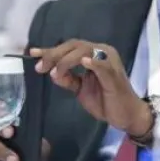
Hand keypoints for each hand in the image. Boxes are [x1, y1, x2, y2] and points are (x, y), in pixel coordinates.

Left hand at [29, 41, 151, 137]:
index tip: (33, 53)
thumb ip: (68, 79)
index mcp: (95, 54)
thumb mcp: (81, 89)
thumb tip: (52, 72)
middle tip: (40, 67)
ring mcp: (110, 62)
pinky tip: (84, 62)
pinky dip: (93, 62)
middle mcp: (103, 52)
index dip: (51, 50)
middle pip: (75, 45)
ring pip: (85, 51)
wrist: (126, 115)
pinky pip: (103, 64)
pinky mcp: (114, 74)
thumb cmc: (105, 101)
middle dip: (55, 55)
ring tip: (54, 72)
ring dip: (66, 60)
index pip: (70, 47)